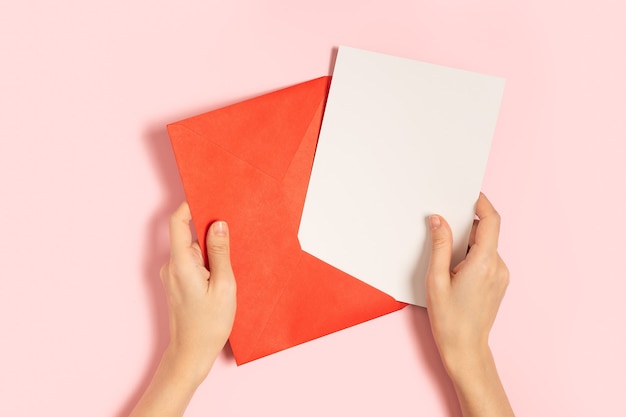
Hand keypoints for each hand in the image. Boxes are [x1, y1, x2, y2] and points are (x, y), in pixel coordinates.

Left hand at [160, 202, 236, 381]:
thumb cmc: (209, 324)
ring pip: (192, 250)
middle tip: (232, 240)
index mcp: (181, 263)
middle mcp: (171, 266)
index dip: (190, 206)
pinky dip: (206, 264)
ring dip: (210, 253)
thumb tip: (218, 224)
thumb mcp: (224, 286)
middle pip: (188, 236)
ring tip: (227, 270)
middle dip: (209, 234)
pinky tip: (220, 279)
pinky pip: (191, 263)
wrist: (191, 353)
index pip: (177, 222)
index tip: (208, 198)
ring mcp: (172, 275)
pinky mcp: (177, 282)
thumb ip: (220, 252)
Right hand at [425, 193, 513, 416]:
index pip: (491, 221)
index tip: (469, 194)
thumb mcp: (436, 280)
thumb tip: (438, 220)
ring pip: (485, 246)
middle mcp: (497, 267)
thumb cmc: (449, 320)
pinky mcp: (498, 283)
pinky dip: (471, 256)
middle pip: (485, 233)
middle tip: (443, 231)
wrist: (465, 349)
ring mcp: (500, 276)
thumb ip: (438, 246)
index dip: (481, 203)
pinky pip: (486, 259)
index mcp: (484, 263)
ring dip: (467, 244)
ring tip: (446, 261)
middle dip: (465, 228)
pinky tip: (454, 272)